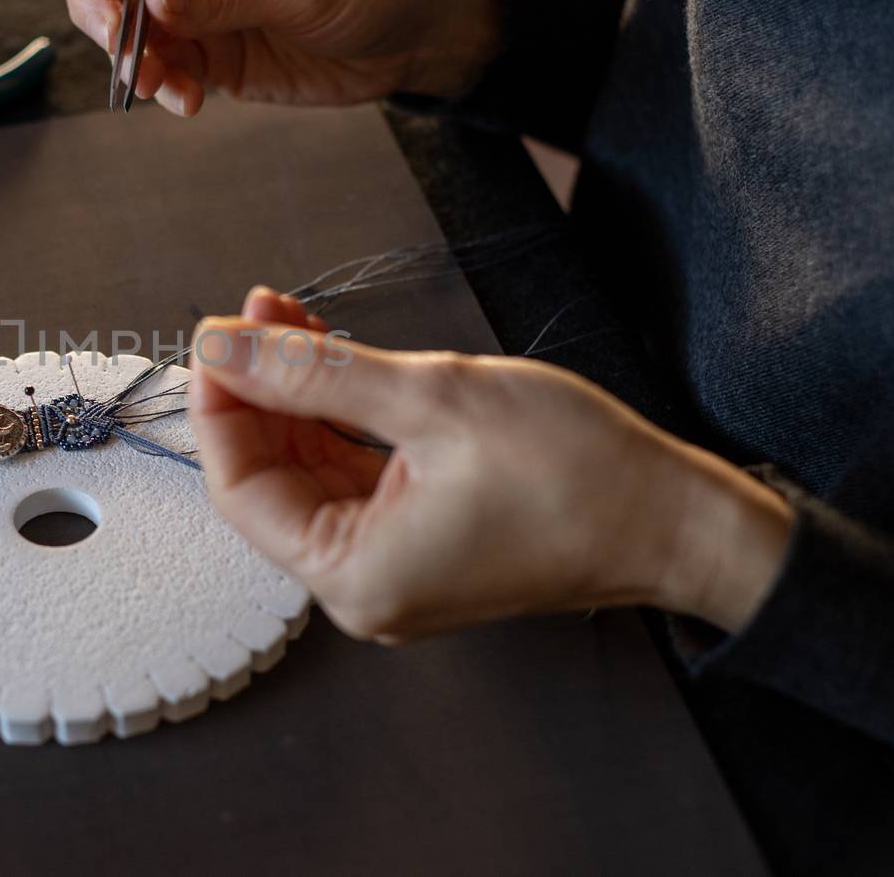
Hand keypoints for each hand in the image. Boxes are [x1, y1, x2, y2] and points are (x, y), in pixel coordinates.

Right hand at [63, 0, 499, 115]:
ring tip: (157, 84)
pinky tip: (188, 102)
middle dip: (96, 1)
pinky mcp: (203, 50)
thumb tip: (148, 2)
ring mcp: (189, 0)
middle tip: (117, 41)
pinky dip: (160, 87)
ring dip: (124, 55)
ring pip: (118, 21)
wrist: (411, 36)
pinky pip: (158, 67)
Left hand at [188, 287, 794, 640]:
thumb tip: (220, 345)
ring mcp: (393, 563)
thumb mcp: (430, 398)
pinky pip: (356, 473)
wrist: (677, 517)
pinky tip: (332, 356)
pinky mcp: (423, 537)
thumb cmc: (575, 473)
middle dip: (259, 387)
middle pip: (272, 476)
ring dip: (298, 392)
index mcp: (353, 575)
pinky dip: (340, 415)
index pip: (239, 488)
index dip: (219, 405)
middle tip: (259, 309)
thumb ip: (313, 372)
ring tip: (292, 316)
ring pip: (312, 467)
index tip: (217, 335)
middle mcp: (363, 583)